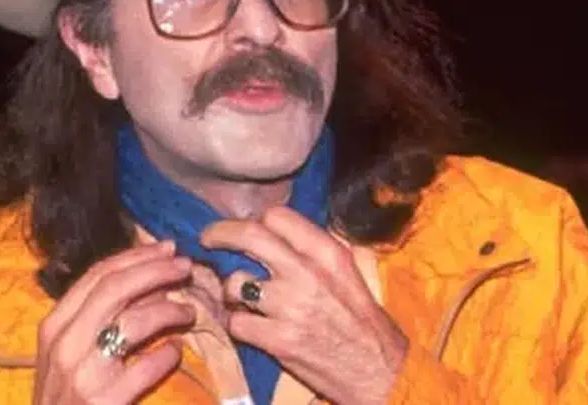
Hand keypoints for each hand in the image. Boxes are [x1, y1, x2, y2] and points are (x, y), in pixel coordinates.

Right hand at [33, 240, 197, 403]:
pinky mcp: (104, 401)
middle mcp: (64, 344)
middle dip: (157, 271)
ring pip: (134, 320)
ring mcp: (83, 373)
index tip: (166, 249)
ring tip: (190, 313)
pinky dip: (168, 354)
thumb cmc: (64, 397)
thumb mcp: (68, 354)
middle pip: (116, 288)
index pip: (96, 275)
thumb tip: (150, 285)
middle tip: (186, 267)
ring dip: (169, 310)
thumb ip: (98, 319)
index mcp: (54, 326)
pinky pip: (148, 366)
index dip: (136, 257)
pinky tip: (176, 353)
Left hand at [200, 207, 408, 404]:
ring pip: (235, 282)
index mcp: (327, 253)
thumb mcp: (348, 273)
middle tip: (209, 237)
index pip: (277, 217)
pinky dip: (238, 323)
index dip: (255, 221)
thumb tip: (273, 233)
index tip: (244, 228)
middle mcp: (307, 273)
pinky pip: (236, 322)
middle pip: (249, 236)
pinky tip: (250, 325)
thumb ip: (313, 251)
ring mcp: (290, 307)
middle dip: (220, 232)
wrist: (378, 370)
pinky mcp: (278, 340)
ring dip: (230, 290)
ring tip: (240, 297)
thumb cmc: (363, 321)